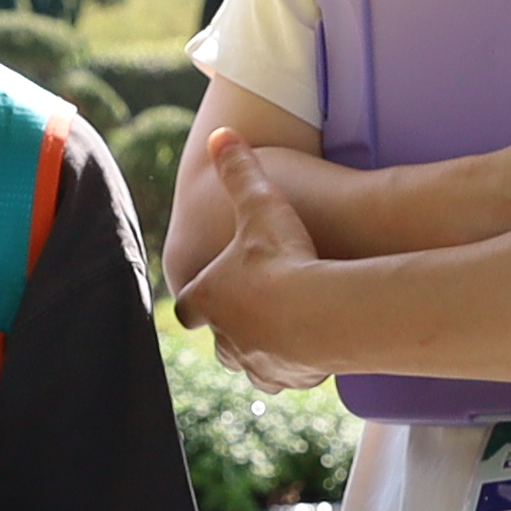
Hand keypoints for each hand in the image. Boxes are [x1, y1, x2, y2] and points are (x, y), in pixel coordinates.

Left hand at [167, 129, 329, 380]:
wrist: (321, 310)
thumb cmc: (284, 256)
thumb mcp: (261, 202)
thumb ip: (240, 168)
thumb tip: (221, 133)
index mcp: (205, 298)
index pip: (189, 302)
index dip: (197, 294)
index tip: (204, 290)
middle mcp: (224, 337)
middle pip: (219, 338)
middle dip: (231, 327)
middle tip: (247, 311)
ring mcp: (255, 362)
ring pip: (250, 363)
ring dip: (261, 349)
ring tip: (278, 336)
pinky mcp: (289, 377)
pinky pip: (286, 377)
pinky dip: (294, 365)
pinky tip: (308, 352)